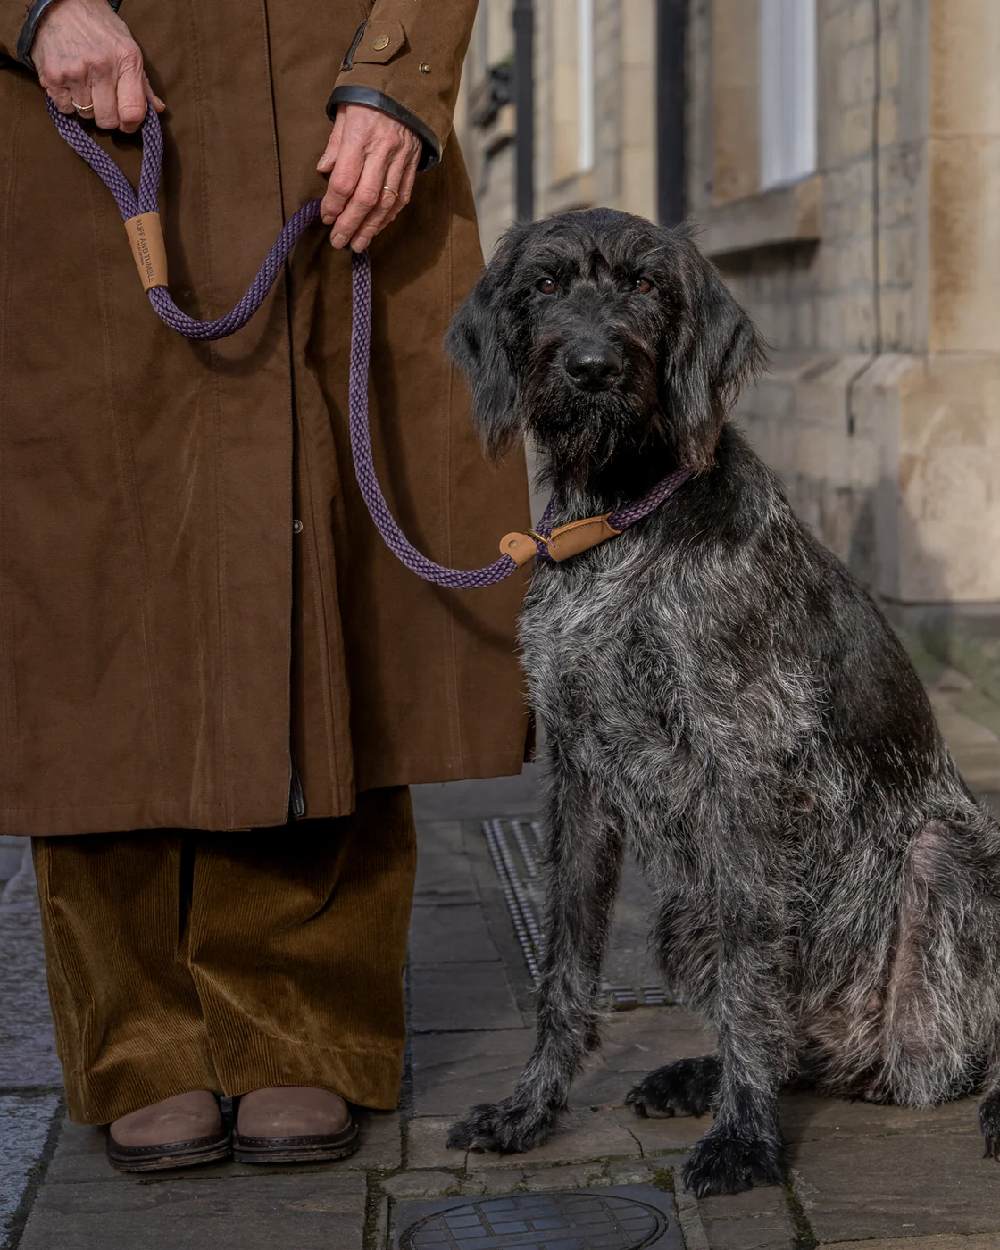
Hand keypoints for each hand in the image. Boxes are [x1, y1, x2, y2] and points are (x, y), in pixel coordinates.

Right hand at [32, 0, 164, 132]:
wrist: (60, 4)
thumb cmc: (98, 27)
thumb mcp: (127, 47)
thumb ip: (142, 82)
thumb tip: (157, 109)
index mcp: (126, 59)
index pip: (132, 111)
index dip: (131, 124)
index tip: (127, 122)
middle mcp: (101, 66)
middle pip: (108, 120)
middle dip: (107, 117)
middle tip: (103, 102)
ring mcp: (75, 71)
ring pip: (86, 115)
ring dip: (86, 107)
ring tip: (84, 84)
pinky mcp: (52, 75)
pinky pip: (65, 108)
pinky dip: (68, 102)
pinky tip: (70, 83)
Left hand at [317, 103, 420, 251]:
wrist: (409, 82)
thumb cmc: (370, 96)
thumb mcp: (345, 111)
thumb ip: (335, 144)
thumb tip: (325, 171)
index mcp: (361, 136)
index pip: (345, 180)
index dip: (334, 203)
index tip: (325, 217)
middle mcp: (382, 151)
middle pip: (365, 198)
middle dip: (350, 224)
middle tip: (338, 241)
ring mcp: (401, 159)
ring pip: (385, 203)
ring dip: (371, 228)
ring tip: (358, 244)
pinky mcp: (413, 164)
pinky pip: (402, 196)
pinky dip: (389, 216)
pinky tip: (378, 227)